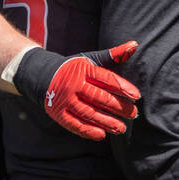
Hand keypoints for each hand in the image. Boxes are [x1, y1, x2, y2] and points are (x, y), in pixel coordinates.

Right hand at [13, 42, 141, 139]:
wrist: (42, 75)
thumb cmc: (73, 68)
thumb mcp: (90, 59)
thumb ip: (113, 55)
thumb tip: (135, 44)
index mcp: (83, 69)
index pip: (106, 79)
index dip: (122, 87)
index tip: (136, 96)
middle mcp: (73, 84)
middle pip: (99, 97)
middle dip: (118, 107)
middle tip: (134, 114)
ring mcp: (64, 99)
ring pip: (89, 113)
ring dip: (107, 122)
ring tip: (122, 128)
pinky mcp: (57, 113)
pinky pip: (74, 124)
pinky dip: (88, 131)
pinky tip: (102, 134)